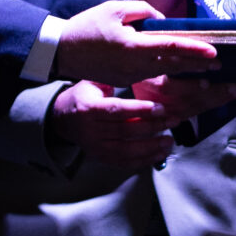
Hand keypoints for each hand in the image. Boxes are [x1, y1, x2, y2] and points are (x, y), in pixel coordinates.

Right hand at [49, 78, 179, 173]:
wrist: (62, 119)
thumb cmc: (83, 98)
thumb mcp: (92, 83)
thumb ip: (113, 80)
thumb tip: (141, 73)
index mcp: (88, 108)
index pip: (117, 110)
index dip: (140, 110)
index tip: (161, 108)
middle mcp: (90, 130)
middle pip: (125, 131)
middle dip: (153, 126)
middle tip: (173, 120)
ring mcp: (95, 147)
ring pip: (126, 151)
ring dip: (151, 147)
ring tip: (170, 141)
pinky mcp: (100, 158)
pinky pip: (124, 162)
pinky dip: (143, 160)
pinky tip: (159, 154)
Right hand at [51, 0, 218, 84]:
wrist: (61, 51)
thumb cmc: (87, 26)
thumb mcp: (115, 9)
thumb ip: (144, 11)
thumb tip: (163, 21)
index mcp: (132, 46)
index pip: (171, 47)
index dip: (194, 50)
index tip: (213, 52)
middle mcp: (133, 65)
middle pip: (173, 65)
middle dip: (197, 65)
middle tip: (219, 63)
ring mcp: (129, 76)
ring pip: (164, 73)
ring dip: (185, 71)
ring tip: (206, 69)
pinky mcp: (124, 81)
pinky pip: (151, 76)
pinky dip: (168, 74)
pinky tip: (179, 70)